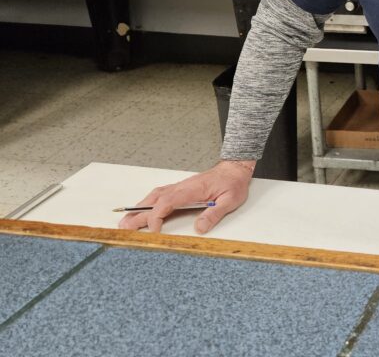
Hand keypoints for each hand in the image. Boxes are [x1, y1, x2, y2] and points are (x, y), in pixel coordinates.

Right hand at [116, 160, 254, 234]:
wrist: (234, 169)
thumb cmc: (233, 184)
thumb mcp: (230, 200)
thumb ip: (214, 214)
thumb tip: (199, 228)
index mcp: (192, 190)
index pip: (167, 203)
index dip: (156, 217)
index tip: (154, 231)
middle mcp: (181, 187)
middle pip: (155, 200)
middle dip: (138, 214)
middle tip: (123, 228)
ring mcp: (179, 187)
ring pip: (154, 197)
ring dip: (139, 208)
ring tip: (125, 222)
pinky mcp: (180, 189)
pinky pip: (159, 195)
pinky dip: (147, 203)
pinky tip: (140, 211)